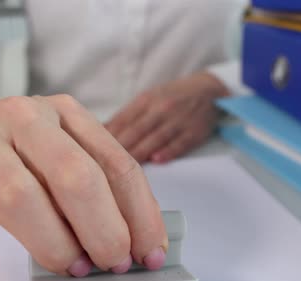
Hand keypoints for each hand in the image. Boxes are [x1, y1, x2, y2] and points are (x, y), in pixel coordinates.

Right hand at [0, 81, 167, 276]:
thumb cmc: (11, 151)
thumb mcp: (57, 156)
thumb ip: (92, 189)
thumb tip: (129, 244)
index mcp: (66, 113)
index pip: (116, 164)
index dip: (139, 214)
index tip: (149, 253)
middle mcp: (26, 115)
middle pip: (75, 176)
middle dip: (102, 231)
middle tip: (110, 264)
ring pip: (19, 194)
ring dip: (51, 242)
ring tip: (67, 263)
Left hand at [106, 72, 228, 162]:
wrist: (208, 91)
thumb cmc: (171, 97)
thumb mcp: (147, 99)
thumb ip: (125, 117)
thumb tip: (96, 131)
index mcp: (145, 100)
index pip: (122, 120)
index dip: (106, 136)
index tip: (92, 150)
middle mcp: (160, 109)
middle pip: (136, 131)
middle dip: (118, 148)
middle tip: (103, 165)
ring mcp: (178, 120)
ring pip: (155, 138)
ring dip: (139, 153)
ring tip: (123, 169)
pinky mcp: (194, 132)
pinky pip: (180, 143)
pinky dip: (168, 151)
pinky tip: (157, 160)